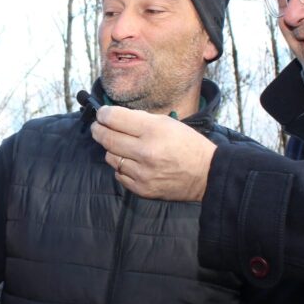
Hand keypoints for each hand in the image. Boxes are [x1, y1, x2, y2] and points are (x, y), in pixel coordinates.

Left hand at [90, 105, 215, 201]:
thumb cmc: (187, 144)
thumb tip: (114, 117)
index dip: (103, 114)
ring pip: (110, 157)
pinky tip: (131, 163)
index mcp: (153, 131)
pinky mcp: (142, 189)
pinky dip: (121, 167)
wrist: (206, 174)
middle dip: (98, 130)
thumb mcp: (168, 123)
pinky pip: (119, 174)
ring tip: (120, 146)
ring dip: (111, 149)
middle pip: (107, 138)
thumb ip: (140, 120)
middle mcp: (145, 152)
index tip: (101, 114)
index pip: (114, 118)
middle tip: (97, 127)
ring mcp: (142, 173)